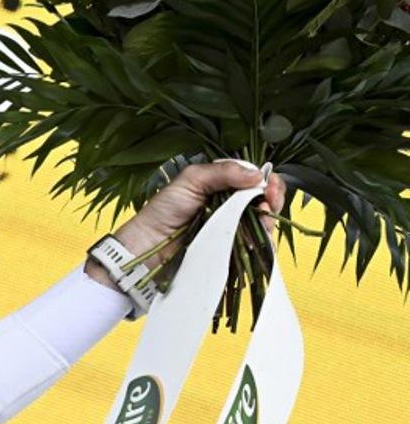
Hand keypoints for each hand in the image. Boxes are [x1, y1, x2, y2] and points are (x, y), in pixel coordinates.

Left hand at [84, 160, 285, 288]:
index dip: (267, 182)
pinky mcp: (232, 252)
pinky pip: (256, 249)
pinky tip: (256, 238)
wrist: (149, 246)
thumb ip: (222, 172)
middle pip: (266, 202)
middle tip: (268, 200)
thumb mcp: (191, 180)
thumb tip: (256, 174)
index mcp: (223, 187)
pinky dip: (261, 243)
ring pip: (265, 225)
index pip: (255, 181)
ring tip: (261, 218)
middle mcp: (231, 207)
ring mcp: (233, 231)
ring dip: (269, 220)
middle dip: (273, 200)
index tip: (269, 184)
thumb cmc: (164, 211)